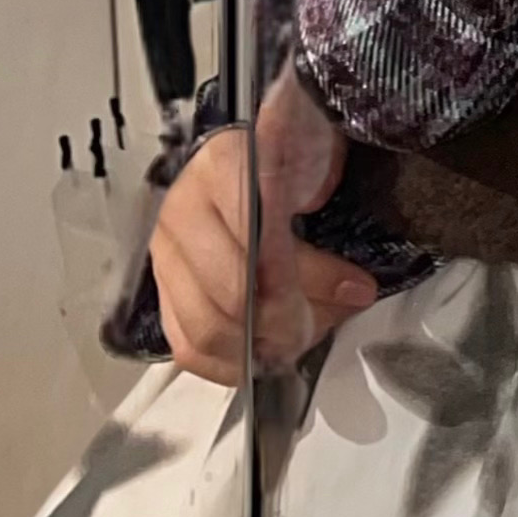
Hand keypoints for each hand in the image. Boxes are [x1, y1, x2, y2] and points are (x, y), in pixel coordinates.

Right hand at [146, 67, 369, 381]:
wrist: (249, 154)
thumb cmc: (293, 151)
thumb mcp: (321, 156)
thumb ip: (332, 208)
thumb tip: (352, 287)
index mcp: (224, 163)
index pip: (259, 234)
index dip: (305, 273)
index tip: (355, 289)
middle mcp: (183, 209)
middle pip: (231, 291)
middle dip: (288, 320)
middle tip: (326, 324)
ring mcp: (165, 254)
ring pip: (206, 328)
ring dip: (261, 349)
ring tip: (301, 342)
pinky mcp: (162, 291)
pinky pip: (186, 347)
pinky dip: (229, 365)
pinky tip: (264, 360)